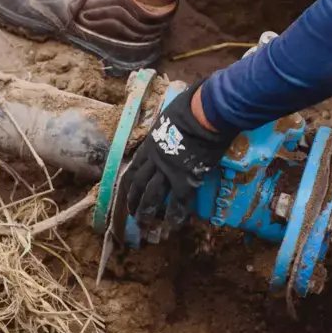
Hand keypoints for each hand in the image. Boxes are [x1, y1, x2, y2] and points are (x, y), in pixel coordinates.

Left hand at [113, 80, 230, 240]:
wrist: (204, 112)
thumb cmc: (191, 107)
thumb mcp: (172, 116)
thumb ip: (170, 126)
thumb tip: (177, 122)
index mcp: (150, 145)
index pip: (133, 169)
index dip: (129, 185)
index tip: (127, 195)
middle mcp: (154, 160)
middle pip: (137, 185)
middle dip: (133, 202)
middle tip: (133, 216)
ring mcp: (167, 170)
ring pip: (151, 196)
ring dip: (147, 212)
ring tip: (146, 225)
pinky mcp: (185, 178)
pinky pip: (178, 202)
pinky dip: (175, 215)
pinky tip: (174, 225)